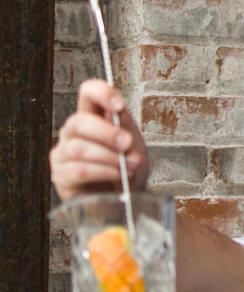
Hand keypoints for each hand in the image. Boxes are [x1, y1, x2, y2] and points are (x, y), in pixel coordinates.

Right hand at [49, 79, 150, 199]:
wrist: (126, 199)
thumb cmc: (127, 168)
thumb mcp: (135, 144)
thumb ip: (125, 126)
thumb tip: (117, 111)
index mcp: (93, 116)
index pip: (88, 92)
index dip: (101, 93)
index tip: (119, 106)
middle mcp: (73, 132)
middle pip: (79, 121)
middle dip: (107, 133)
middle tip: (127, 144)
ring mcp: (63, 153)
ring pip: (79, 148)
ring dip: (108, 157)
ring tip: (128, 165)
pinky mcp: (61, 176)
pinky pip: (78, 170)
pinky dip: (102, 172)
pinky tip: (116, 174)